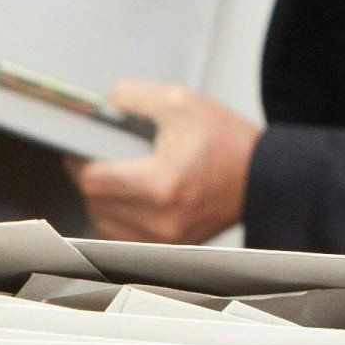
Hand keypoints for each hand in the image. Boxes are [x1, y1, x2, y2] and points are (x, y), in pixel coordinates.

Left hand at [70, 80, 259, 245]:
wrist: (265, 177)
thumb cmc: (228, 143)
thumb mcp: (181, 103)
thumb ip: (134, 98)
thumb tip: (102, 103)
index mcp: (162, 184)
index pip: (93, 181)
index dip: (79, 162)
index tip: (80, 150)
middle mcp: (162, 219)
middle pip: (94, 202)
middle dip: (89, 178)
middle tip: (97, 158)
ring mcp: (167, 238)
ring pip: (104, 223)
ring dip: (101, 200)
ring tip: (114, 178)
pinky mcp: (171, 246)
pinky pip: (123, 237)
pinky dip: (117, 218)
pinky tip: (127, 199)